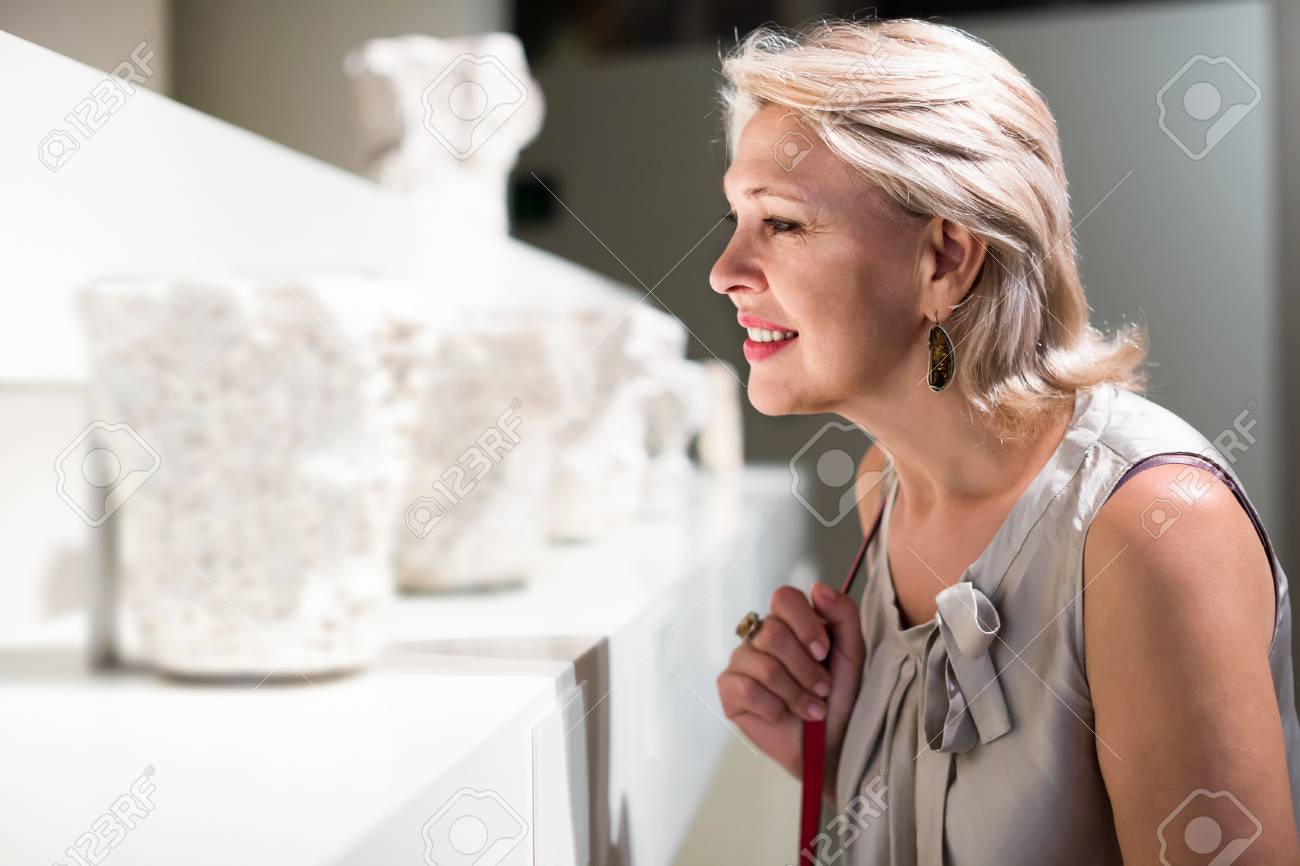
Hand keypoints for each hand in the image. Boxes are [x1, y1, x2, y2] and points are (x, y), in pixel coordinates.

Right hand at [717, 581, 865, 790]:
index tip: (823, 652)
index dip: (804, 623)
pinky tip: (782, 715)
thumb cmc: (839, 698)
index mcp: (789, 622)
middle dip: (806, 669)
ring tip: (811, 709)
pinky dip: (774, 708)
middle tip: (822, 690)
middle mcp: (760, 637)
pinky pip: (748, 689)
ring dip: (796, 693)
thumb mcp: (851, 654)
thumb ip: (843, 615)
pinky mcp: (729, 690)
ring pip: (764, 665)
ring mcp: (741, 662)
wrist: (829, 747)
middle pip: (774, 634)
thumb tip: (817, 587)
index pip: (784, 597)